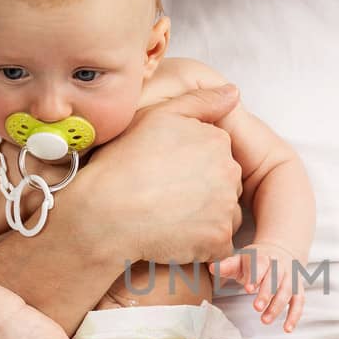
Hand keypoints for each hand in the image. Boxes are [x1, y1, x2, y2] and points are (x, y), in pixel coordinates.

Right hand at [58, 86, 243, 267]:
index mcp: (218, 141)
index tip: (165, 172)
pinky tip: (173, 237)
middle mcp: (230, 173)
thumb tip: (234, 93)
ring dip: (205, 218)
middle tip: (164, 195)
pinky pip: (218, 245)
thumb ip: (200, 100)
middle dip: (203, 190)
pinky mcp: (219, 241)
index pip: (217, 154)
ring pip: (224, 214)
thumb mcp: (158, 117)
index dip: (191, 164)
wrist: (105, 213)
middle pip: (225, 183)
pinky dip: (201, 245)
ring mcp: (227, 208)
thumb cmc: (124, 163)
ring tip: (168, 216)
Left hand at [212, 240, 306, 331]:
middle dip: (267, 294)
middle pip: (275, 279)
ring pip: (287, 291)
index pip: (261, 266)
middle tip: (256, 307)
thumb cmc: (256, 260)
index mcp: (264, 257)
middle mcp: (280, 266)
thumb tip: (212, 268)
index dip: (255, 277)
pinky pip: (299, 302)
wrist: (280, 252)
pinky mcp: (298, 289)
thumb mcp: (241, 260)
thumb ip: (227, 265)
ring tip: (265, 320)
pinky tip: (287, 328)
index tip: (248, 289)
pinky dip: (295, 315)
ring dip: (277, 307)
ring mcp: (291, 277)